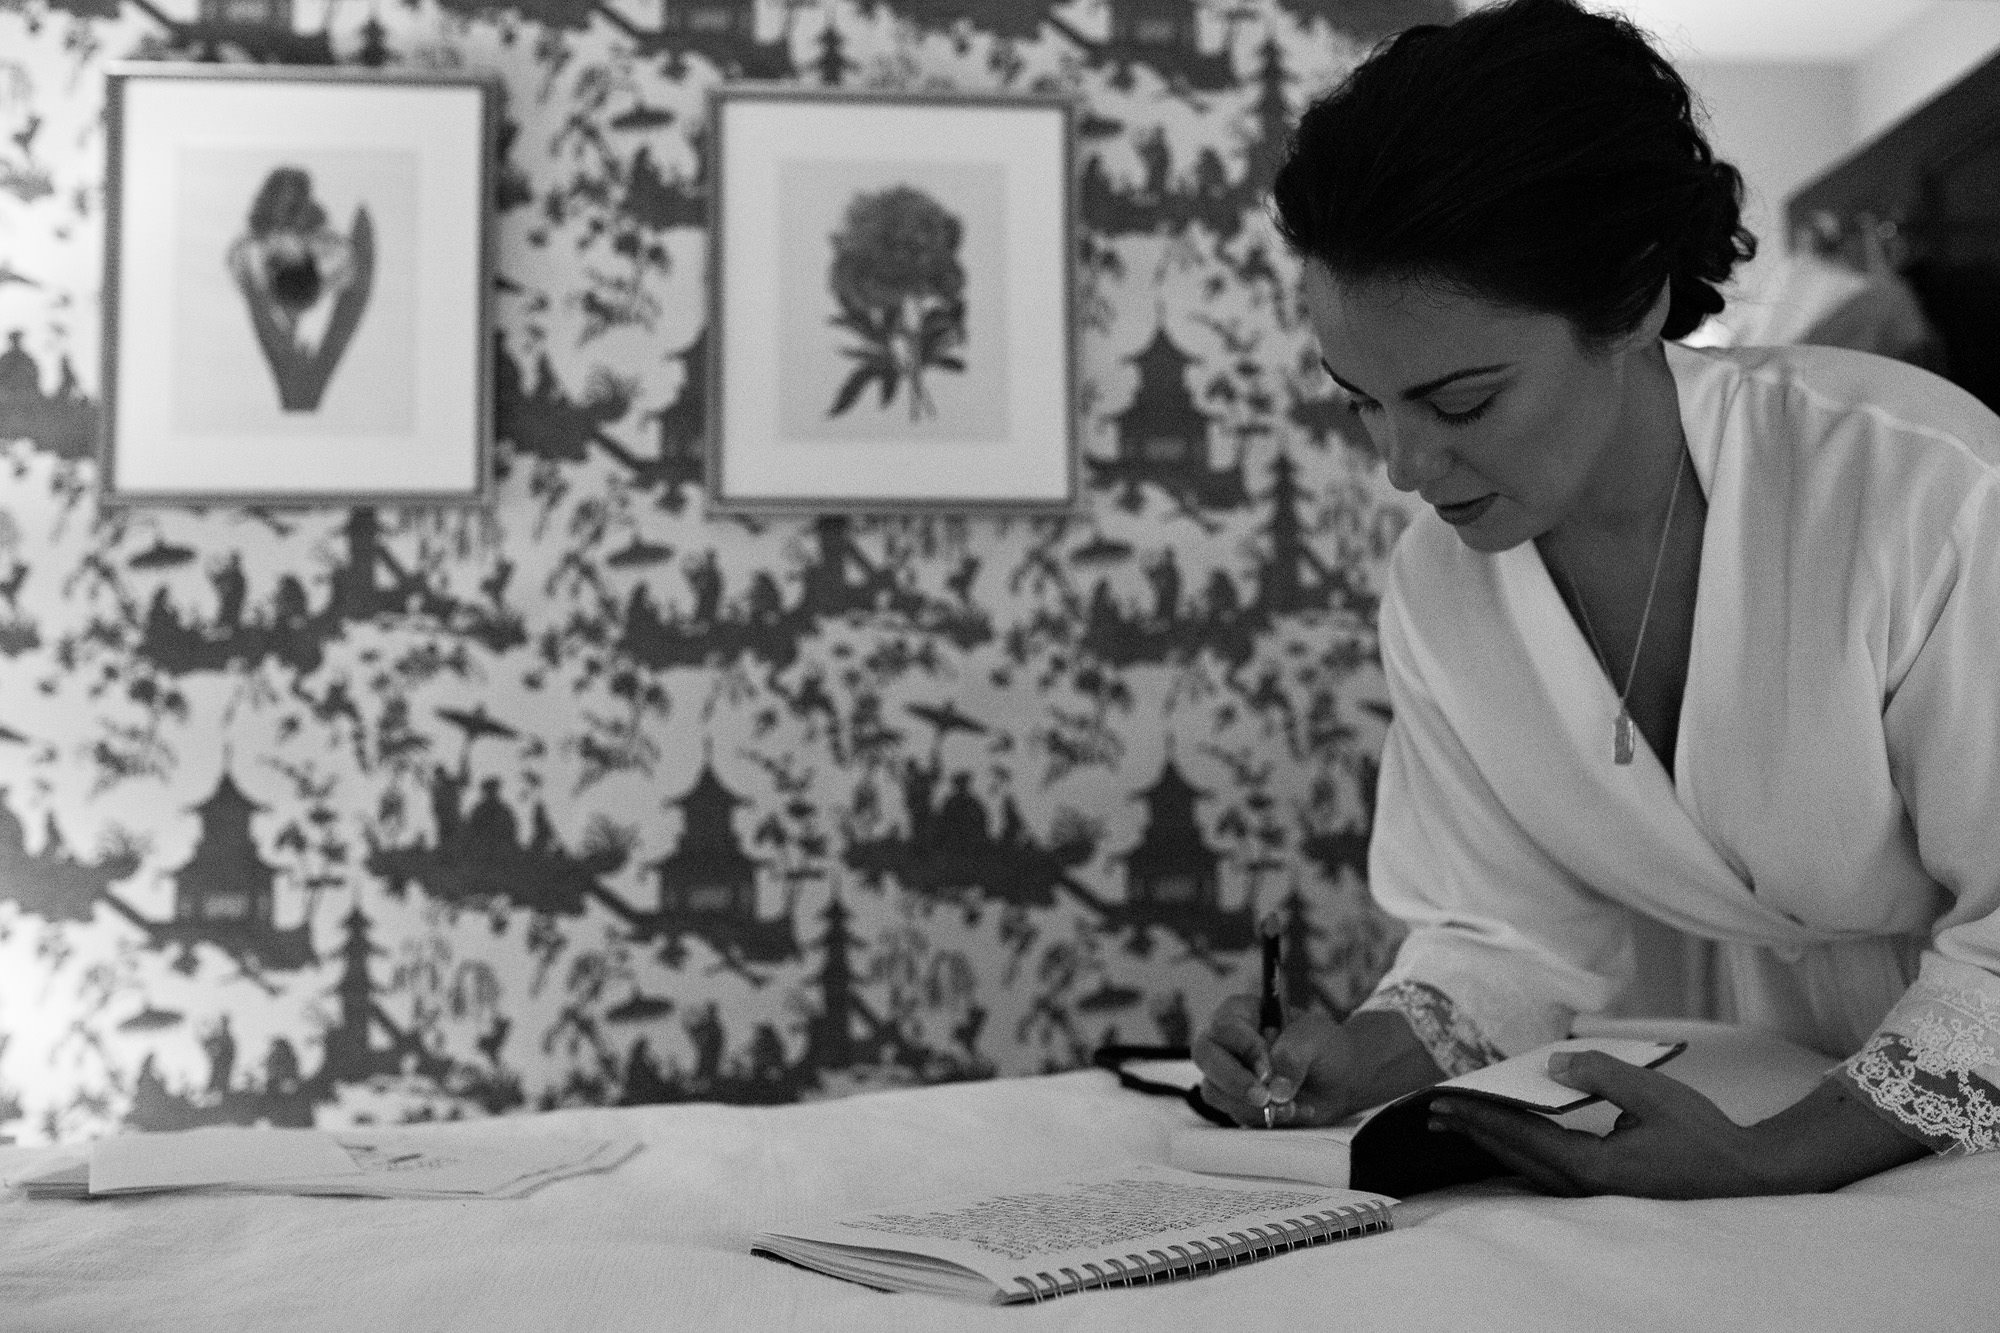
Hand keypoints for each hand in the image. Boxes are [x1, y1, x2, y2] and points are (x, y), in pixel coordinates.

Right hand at [1192, 999, 1440, 1128]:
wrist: (1341, 1080)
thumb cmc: (1326, 1047)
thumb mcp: (1317, 1038)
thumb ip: (1294, 1055)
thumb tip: (1275, 1088)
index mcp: (1243, 1013)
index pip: (1225, 1026)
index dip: (1243, 1048)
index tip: (1268, 1069)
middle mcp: (1228, 1042)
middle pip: (1205, 1056)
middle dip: (1234, 1080)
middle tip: (1263, 1097)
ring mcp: (1229, 1073)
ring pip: (1214, 1090)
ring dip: (1249, 1105)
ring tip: (1290, 1107)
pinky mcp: (1237, 1102)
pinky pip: (1234, 1114)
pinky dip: (1264, 1119)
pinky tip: (1294, 1112)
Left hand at [1427, 1050, 1927, 1198]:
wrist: (1748, 1176)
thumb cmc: (1704, 1136)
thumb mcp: (1656, 1094)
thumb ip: (1603, 1075)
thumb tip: (1555, 1065)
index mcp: (1594, 1167)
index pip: (1522, 1137)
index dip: (1481, 1117)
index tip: (1445, 1102)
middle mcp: (1587, 1188)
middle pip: (1514, 1156)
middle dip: (1473, 1132)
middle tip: (1433, 1112)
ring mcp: (1595, 1196)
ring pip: (1527, 1170)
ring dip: (1491, 1144)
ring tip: (1460, 1124)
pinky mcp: (1605, 1193)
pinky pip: (1547, 1174)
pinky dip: (1519, 1154)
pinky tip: (1507, 1143)